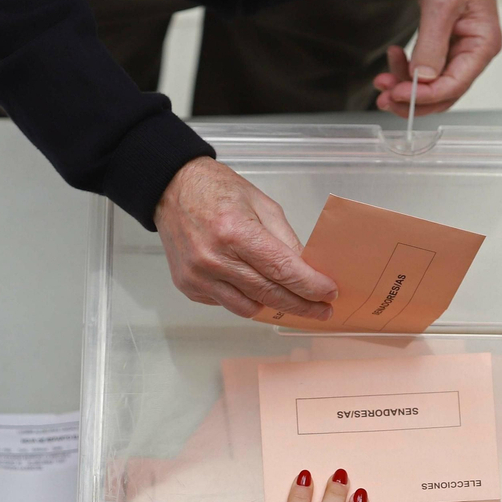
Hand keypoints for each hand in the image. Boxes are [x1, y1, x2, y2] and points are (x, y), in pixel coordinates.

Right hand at [154, 157, 338, 320]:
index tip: (329, 294)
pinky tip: (253, 285)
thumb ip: (285, 240)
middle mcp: (213, 259)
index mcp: (234, 232)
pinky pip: (227, 303)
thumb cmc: (217, 191)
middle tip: (322, 310)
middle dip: (301, 304)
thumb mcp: (262, 204)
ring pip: (248, 307)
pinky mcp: (189, 287)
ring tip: (293, 301)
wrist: (172, 191)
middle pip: (269, 294)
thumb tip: (307, 271)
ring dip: (274, 306)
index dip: (309, 286)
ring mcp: (198, 277)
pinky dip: (246, 298)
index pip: (281, 269)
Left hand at [373, 0, 501, 116]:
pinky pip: (423, 68)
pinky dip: (405, 69)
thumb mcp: (443, 4)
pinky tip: (393, 57)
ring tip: (381, 80)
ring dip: (403, 86)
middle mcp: (472, 52)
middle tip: (384, 98)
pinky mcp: (442, 45)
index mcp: (482, 45)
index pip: (453, 85)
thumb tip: (423, 78)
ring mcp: (457, 50)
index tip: (398, 93)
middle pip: (442, 93)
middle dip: (410, 99)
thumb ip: (432, 43)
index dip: (424, 96)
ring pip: (429, 85)